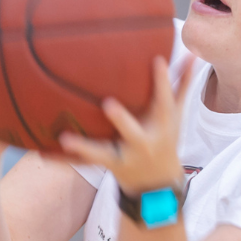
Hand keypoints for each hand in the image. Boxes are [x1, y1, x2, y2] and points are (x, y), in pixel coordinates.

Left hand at [59, 55, 196, 192]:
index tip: (157, 61)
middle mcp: (144, 143)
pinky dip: (68, 158)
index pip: (165, 101)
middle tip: (108, 103)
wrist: (158, 184)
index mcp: (162, 126)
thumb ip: (183, 85)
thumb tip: (193, 56)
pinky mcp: (110, 165)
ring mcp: (125, 156)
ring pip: (103, 152)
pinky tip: (47, 153)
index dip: (163, 82)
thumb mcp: (177, 116)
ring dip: (85, 147)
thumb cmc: (165, 138)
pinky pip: (87, 161)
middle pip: (133, 132)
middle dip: (122, 120)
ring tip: (65, 138)